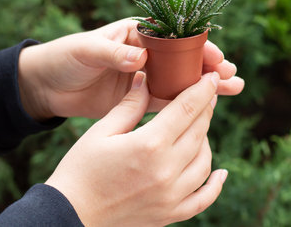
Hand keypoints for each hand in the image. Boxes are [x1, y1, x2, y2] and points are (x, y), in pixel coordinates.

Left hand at [18, 18, 243, 119]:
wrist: (48, 85)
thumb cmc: (66, 58)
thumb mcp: (85, 50)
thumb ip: (112, 52)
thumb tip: (140, 58)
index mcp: (137, 32)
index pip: (174, 36)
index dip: (196, 46)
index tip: (215, 58)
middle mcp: (147, 52)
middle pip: (184, 58)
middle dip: (209, 66)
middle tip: (231, 76)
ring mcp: (146, 76)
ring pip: (181, 80)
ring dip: (205, 86)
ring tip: (233, 89)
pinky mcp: (140, 98)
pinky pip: (167, 100)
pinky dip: (186, 104)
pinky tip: (207, 108)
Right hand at [45, 71, 227, 226]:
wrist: (70, 216)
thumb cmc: (80, 171)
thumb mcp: (100, 132)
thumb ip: (129, 105)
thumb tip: (146, 79)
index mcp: (149, 145)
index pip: (187, 109)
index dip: (202, 90)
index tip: (210, 78)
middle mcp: (166, 171)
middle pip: (200, 131)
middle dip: (206, 109)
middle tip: (205, 96)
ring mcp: (171, 196)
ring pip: (205, 161)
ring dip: (206, 140)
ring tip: (197, 127)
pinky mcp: (170, 214)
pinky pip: (204, 198)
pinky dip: (215, 185)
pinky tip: (221, 172)